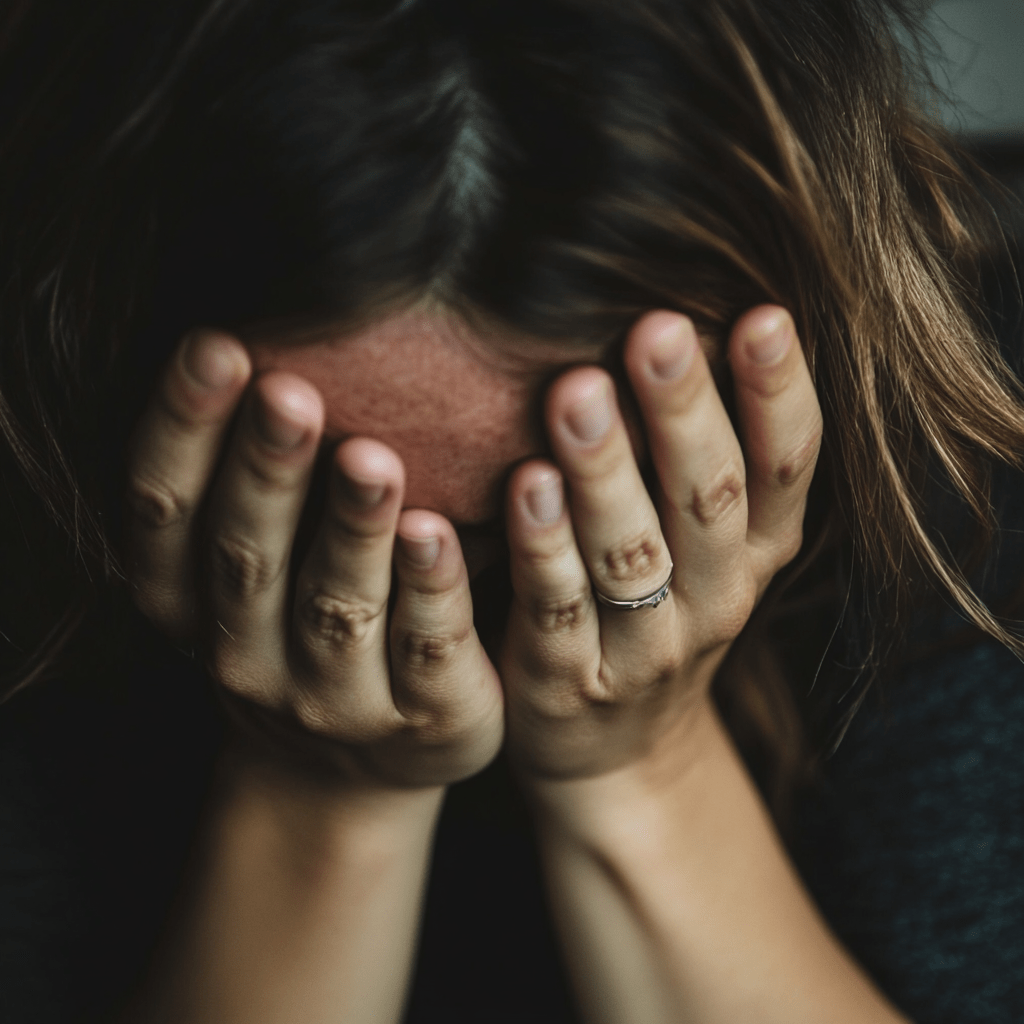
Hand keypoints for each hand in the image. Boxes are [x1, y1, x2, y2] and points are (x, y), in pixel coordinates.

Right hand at [123, 330, 502, 788]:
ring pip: (339, 606)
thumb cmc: (300, 624)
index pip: (163, 513)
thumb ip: (254, 479)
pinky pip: (426, 647)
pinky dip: (430, 589)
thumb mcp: (251, 565)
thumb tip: (285, 338)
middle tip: (288, 392)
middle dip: (267, 473)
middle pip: (247, 556)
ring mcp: (334, 697)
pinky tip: (438, 530)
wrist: (357, 763)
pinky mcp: (424, 718)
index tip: (214, 346)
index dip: (182, 431)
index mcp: (187, 600)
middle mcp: (245, 654)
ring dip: (352, 532)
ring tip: (372, 461)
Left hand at [500, 306, 820, 784]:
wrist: (620, 752)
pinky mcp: (568, 682)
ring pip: (631, 555)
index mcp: (756, 552)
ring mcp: (645, 649)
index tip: (763, 317)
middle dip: (684, 413)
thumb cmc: (659, 612)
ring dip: (606, 474)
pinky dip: (542, 547)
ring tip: (578, 393)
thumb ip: (710, 457)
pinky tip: (523, 483)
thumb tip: (699, 319)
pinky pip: (555, 608)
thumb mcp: (709, 546)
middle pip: (707, 499)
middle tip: (657, 329)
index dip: (779, 397)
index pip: (787, 468)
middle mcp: (716, 599)